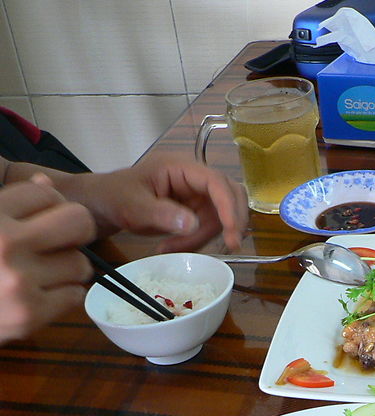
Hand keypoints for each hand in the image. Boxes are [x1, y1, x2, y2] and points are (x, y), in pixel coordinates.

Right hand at [0, 177, 95, 342]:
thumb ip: (6, 203)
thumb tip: (46, 183)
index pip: (45, 193)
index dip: (46, 206)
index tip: (37, 220)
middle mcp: (4, 243)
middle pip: (78, 221)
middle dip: (73, 231)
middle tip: (59, 242)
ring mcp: (18, 280)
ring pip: (79, 263)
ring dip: (65, 269)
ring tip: (41, 273)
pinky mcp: (29, 313)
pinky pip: (74, 294)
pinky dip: (61, 295)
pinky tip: (38, 295)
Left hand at [61, 152, 248, 251]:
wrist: (102, 204)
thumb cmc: (114, 197)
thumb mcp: (132, 206)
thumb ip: (161, 214)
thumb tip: (193, 224)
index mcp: (180, 166)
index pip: (216, 182)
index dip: (229, 206)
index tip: (232, 233)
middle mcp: (194, 177)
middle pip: (231, 195)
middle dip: (231, 222)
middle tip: (230, 247)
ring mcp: (197, 193)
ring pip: (222, 214)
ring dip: (208, 236)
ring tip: (175, 249)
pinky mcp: (196, 208)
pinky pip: (210, 225)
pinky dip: (199, 240)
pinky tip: (177, 247)